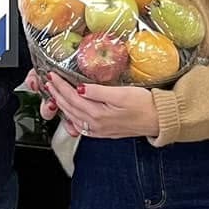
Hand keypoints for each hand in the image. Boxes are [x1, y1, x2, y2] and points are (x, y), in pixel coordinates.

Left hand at [41, 76, 160, 140]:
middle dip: (57, 94)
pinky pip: (82, 125)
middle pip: (69, 108)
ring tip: (55, 94)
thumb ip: (98, 92)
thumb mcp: (121, 94)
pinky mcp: (104, 132)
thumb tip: (79, 88)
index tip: (52, 76)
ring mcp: (99, 130)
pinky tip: (71, 111)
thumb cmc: (145, 105)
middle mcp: (95, 125)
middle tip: (49, 82)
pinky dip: (72, 116)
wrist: (159, 120)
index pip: (72, 97)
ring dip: (62, 105)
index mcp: (97, 114)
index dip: (60, 86)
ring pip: (73, 117)